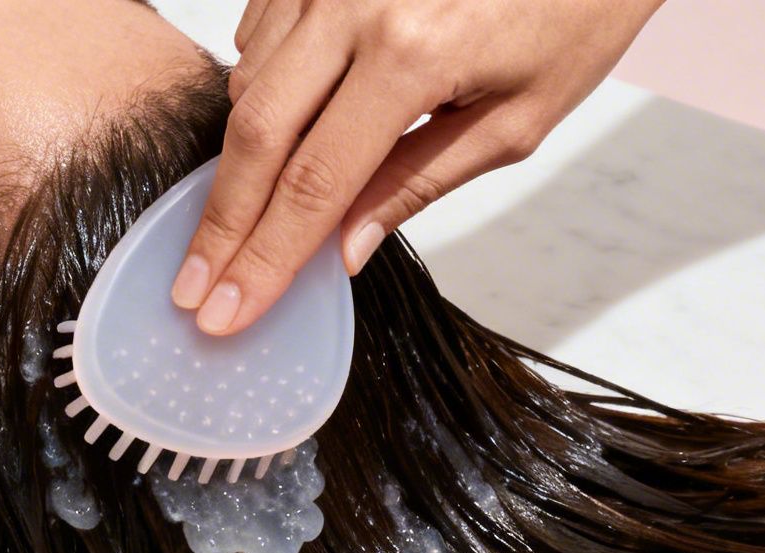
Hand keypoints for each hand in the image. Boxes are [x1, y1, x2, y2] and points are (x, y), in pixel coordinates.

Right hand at [170, 0, 665, 334]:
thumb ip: (418, 181)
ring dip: (245, 159)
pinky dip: (262, 89)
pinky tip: (292, 122)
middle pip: (258, 134)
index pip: (315, 182)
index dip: (265, 256)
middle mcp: (355, 5)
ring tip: (251, 216)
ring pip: (249, 84)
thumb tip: (342, 250)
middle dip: (223, 223)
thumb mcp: (515, 120)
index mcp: (413, 55)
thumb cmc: (569, 14)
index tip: (227, 309)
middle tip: (195, 288)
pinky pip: (259, 36)